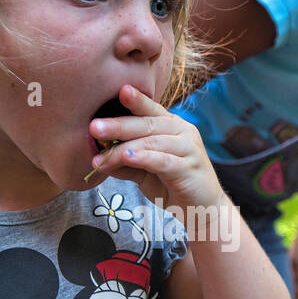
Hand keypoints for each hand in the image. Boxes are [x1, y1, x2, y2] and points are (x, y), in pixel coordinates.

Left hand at [88, 85, 224, 211]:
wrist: (204, 208)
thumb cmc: (172, 185)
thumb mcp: (144, 172)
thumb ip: (124, 163)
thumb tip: (96, 158)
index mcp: (171, 125)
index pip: (150, 109)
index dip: (136, 99)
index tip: (119, 90)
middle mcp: (183, 131)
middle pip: (147, 124)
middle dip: (119, 125)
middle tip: (94, 127)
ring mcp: (189, 148)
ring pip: (152, 142)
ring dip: (124, 148)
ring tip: (101, 156)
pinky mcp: (189, 168)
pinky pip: (163, 160)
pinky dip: (144, 158)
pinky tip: (128, 157)